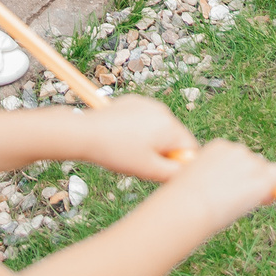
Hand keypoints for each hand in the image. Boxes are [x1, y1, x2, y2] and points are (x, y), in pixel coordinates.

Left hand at [71, 95, 196, 182]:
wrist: (86, 132)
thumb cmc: (116, 152)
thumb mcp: (148, 169)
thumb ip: (173, 173)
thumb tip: (188, 172)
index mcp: (169, 127)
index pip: (190, 147)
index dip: (179, 162)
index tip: (160, 169)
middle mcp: (163, 111)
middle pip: (175, 137)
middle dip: (164, 151)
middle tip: (142, 161)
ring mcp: (148, 104)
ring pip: (160, 129)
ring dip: (152, 141)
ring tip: (130, 149)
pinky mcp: (134, 102)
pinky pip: (146, 119)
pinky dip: (140, 130)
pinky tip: (123, 137)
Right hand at [154, 139, 275, 228]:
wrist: (191, 204)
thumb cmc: (186, 199)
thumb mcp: (197, 181)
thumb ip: (214, 179)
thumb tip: (226, 192)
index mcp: (218, 147)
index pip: (238, 156)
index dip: (240, 172)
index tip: (235, 187)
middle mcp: (236, 149)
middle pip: (254, 161)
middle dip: (252, 178)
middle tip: (242, 199)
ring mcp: (250, 161)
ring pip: (266, 171)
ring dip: (260, 184)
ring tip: (245, 202)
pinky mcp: (261, 176)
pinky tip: (266, 200)